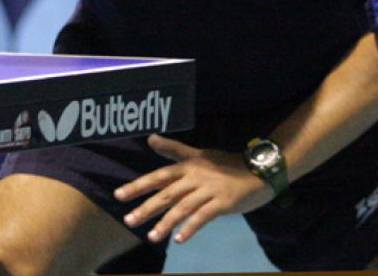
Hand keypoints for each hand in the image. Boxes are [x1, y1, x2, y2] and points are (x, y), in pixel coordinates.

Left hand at [113, 134, 273, 243]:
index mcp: (188, 166)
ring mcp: (209, 190)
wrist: (259, 170)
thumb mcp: (199, 153)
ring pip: (182, 207)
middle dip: (146, 207)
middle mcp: (195, 177)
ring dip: (166, 223)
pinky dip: (190, 228)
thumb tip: (150, 138)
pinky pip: (203, 216)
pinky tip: (178, 239)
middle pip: (166, 193)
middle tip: (128, 220)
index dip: (138, 185)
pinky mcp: (223, 203)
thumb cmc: (226, 164)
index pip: (158, 176)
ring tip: (151, 236)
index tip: (118, 194)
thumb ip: (174, 149)